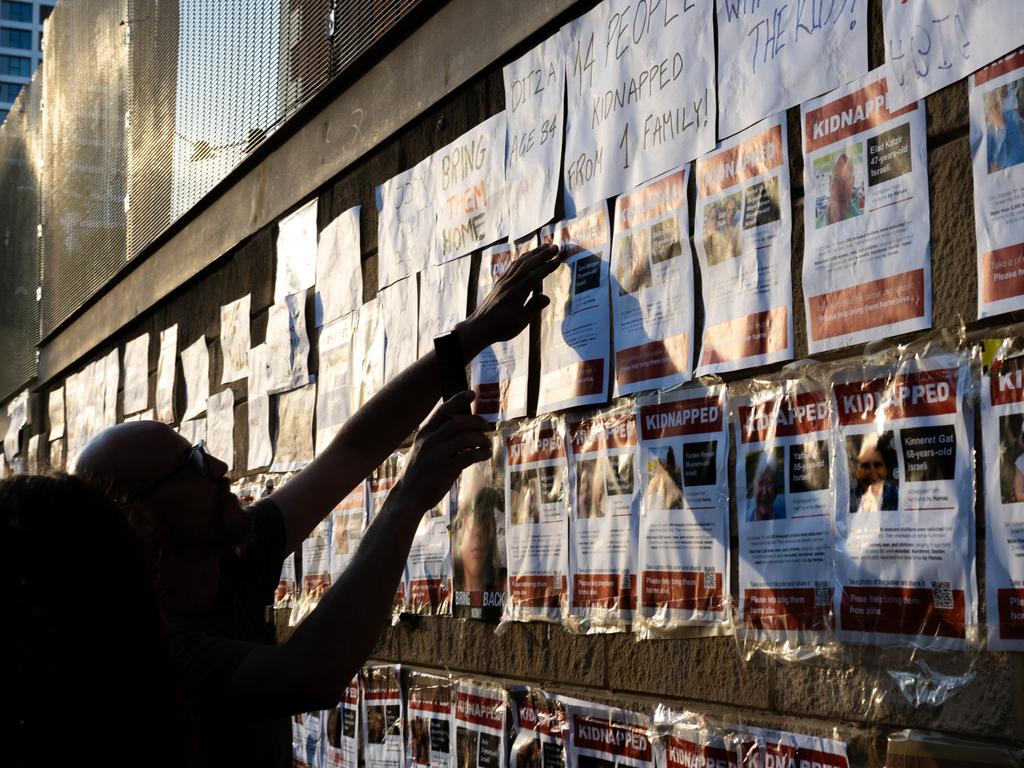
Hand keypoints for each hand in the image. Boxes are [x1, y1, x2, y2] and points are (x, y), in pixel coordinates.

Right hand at [389, 391, 489, 513]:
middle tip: (486, 427)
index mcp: (423, 433)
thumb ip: (437, 436)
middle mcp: (429, 441)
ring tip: (486, 444)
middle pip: (458, 422)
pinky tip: (485, 454)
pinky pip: (470, 456)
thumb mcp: (420, 449)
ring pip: (466, 438)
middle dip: (477, 422)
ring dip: (481, 439)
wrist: (407, 497)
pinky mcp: (446, 470)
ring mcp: (437, 455)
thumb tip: (463, 424)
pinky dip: (482, 453)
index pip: (443, 411)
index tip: (473, 393)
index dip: (458, 399)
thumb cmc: (419, 472)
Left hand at [458, 243, 563, 355]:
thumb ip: (533, 308)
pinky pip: (512, 266)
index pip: (534, 276)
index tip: (559, 259)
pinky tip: (527, 256)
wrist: (479, 327)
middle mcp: (509, 284)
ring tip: (544, 247)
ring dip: (533, 253)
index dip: (547, 267)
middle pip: (527, 265)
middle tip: (555, 247)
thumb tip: (547, 298)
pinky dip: (522, 258)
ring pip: (519, 263)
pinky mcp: (500, 282)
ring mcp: (503, 282)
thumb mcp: (520, 322)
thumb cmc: (501, 327)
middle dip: (542, 255)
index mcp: (515, 294)